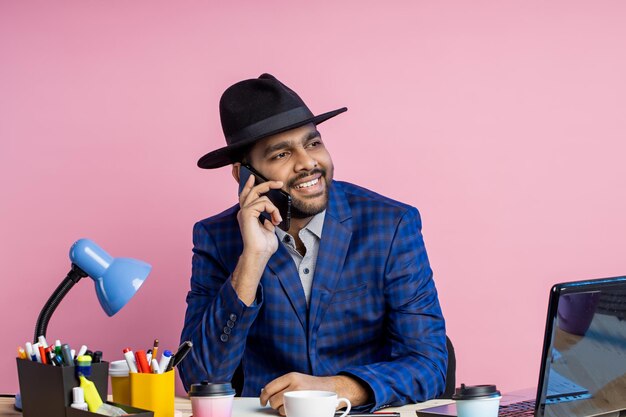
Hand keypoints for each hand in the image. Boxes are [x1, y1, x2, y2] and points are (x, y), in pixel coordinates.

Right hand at [232, 174, 283, 304]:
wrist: (259, 254)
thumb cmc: (263, 246)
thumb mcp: (268, 229)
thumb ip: (268, 219)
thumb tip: (272, 215)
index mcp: (247, 215)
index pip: (246, 195)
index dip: (248, 185)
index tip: (252, 177)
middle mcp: (243, 211)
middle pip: (252, 191)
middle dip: (266, 184)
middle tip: (279, 183)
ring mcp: (244, 211)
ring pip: (260, 196)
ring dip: (274, 207)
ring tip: (277, 219)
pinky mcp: (247, 213)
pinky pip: (263, 203)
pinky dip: (272, 210)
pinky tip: (275, 220)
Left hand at [259, 373, 369, 415]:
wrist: (334, 389)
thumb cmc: (315, 386)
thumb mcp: (298, 379)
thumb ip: (284, 385)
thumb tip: (266, 393)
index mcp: (291, 377)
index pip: (269, 387)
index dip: (263, 396)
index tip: (263, 401)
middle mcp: (294, 385)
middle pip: (273, 400)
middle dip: (275, 405)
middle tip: (281, 404)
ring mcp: (300, 396)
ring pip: (280, 409)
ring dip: (283, 411)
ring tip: (292, 406)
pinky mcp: (304, 406)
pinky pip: (289, 414)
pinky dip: (290, 414)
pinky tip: (296, 410)